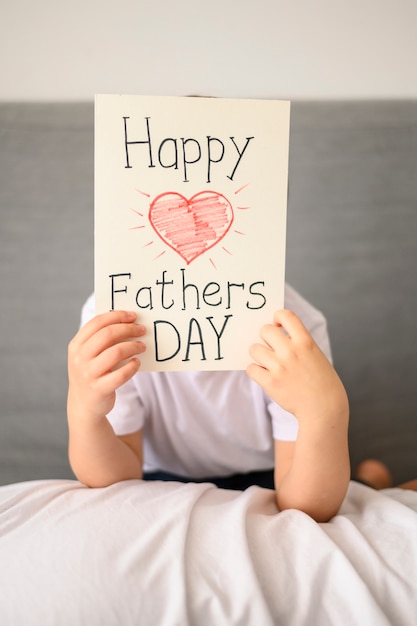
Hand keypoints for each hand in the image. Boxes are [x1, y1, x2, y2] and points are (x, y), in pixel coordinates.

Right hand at [67, 311, 145, 423]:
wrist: (83, 405)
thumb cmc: (91, 373)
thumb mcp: (87, 355)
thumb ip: (100, 339)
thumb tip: (127, 321)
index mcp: (76, 345)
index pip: (97, 322)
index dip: (117, 316)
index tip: (133, 316)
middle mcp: (79, 358)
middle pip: (108, 334)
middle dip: (128, 329)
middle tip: (142, 330)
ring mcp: (88, 374)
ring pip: (116, 352)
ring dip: (133, 346)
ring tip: (142, 346)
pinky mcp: (99, 389)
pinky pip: (121, 374)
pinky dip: (132, 366)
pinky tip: (137, 362)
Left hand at [247, 309, 347, 425]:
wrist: (324, 409)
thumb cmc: (322, 382)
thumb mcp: (316, 355)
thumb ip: (298, 343)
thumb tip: (273, 333)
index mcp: (305, 342)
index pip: (285, 315)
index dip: (278, 317)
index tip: (277, 325)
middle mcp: (291, 352)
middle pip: (264, 330)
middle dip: (265, 337)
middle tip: (271, 347)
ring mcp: (279, 367)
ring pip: (254, 349)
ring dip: (259, 355)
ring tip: (268, 363)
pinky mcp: (270, 383)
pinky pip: (251, 369)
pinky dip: (255, 371)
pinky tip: (264, 375)